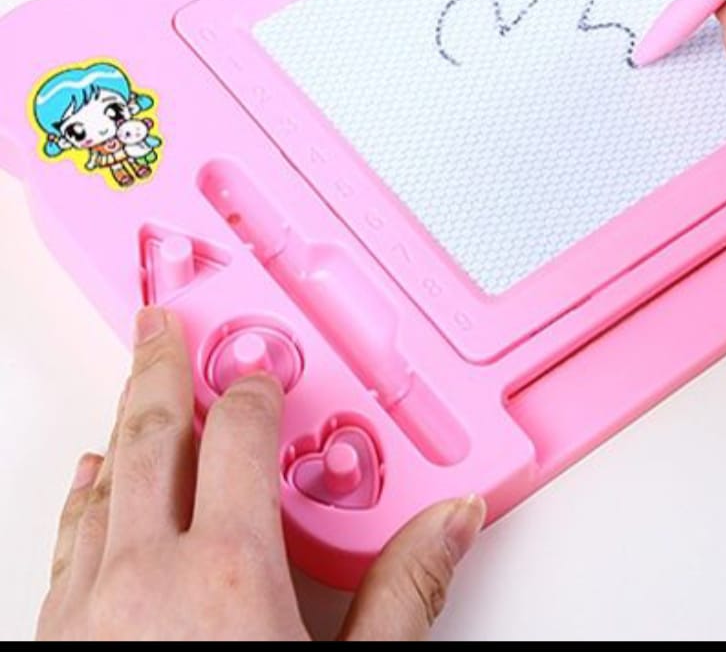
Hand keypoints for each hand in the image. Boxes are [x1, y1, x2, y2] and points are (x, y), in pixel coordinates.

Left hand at [37, 307, 484, 640]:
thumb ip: (405, 591)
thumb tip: (452, 520)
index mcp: (226, 568)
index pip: (238, 436)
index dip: (251, 391)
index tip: (259, 372)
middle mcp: (143, 575)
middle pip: (148, 436)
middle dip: (156, 371)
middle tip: (157, 325)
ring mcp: (85, 612)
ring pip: (98, 488)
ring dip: (115, 434)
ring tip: (122, 403)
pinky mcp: (52, 650)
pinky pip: (64, 549)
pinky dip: (78, 506)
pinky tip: (83, 494)